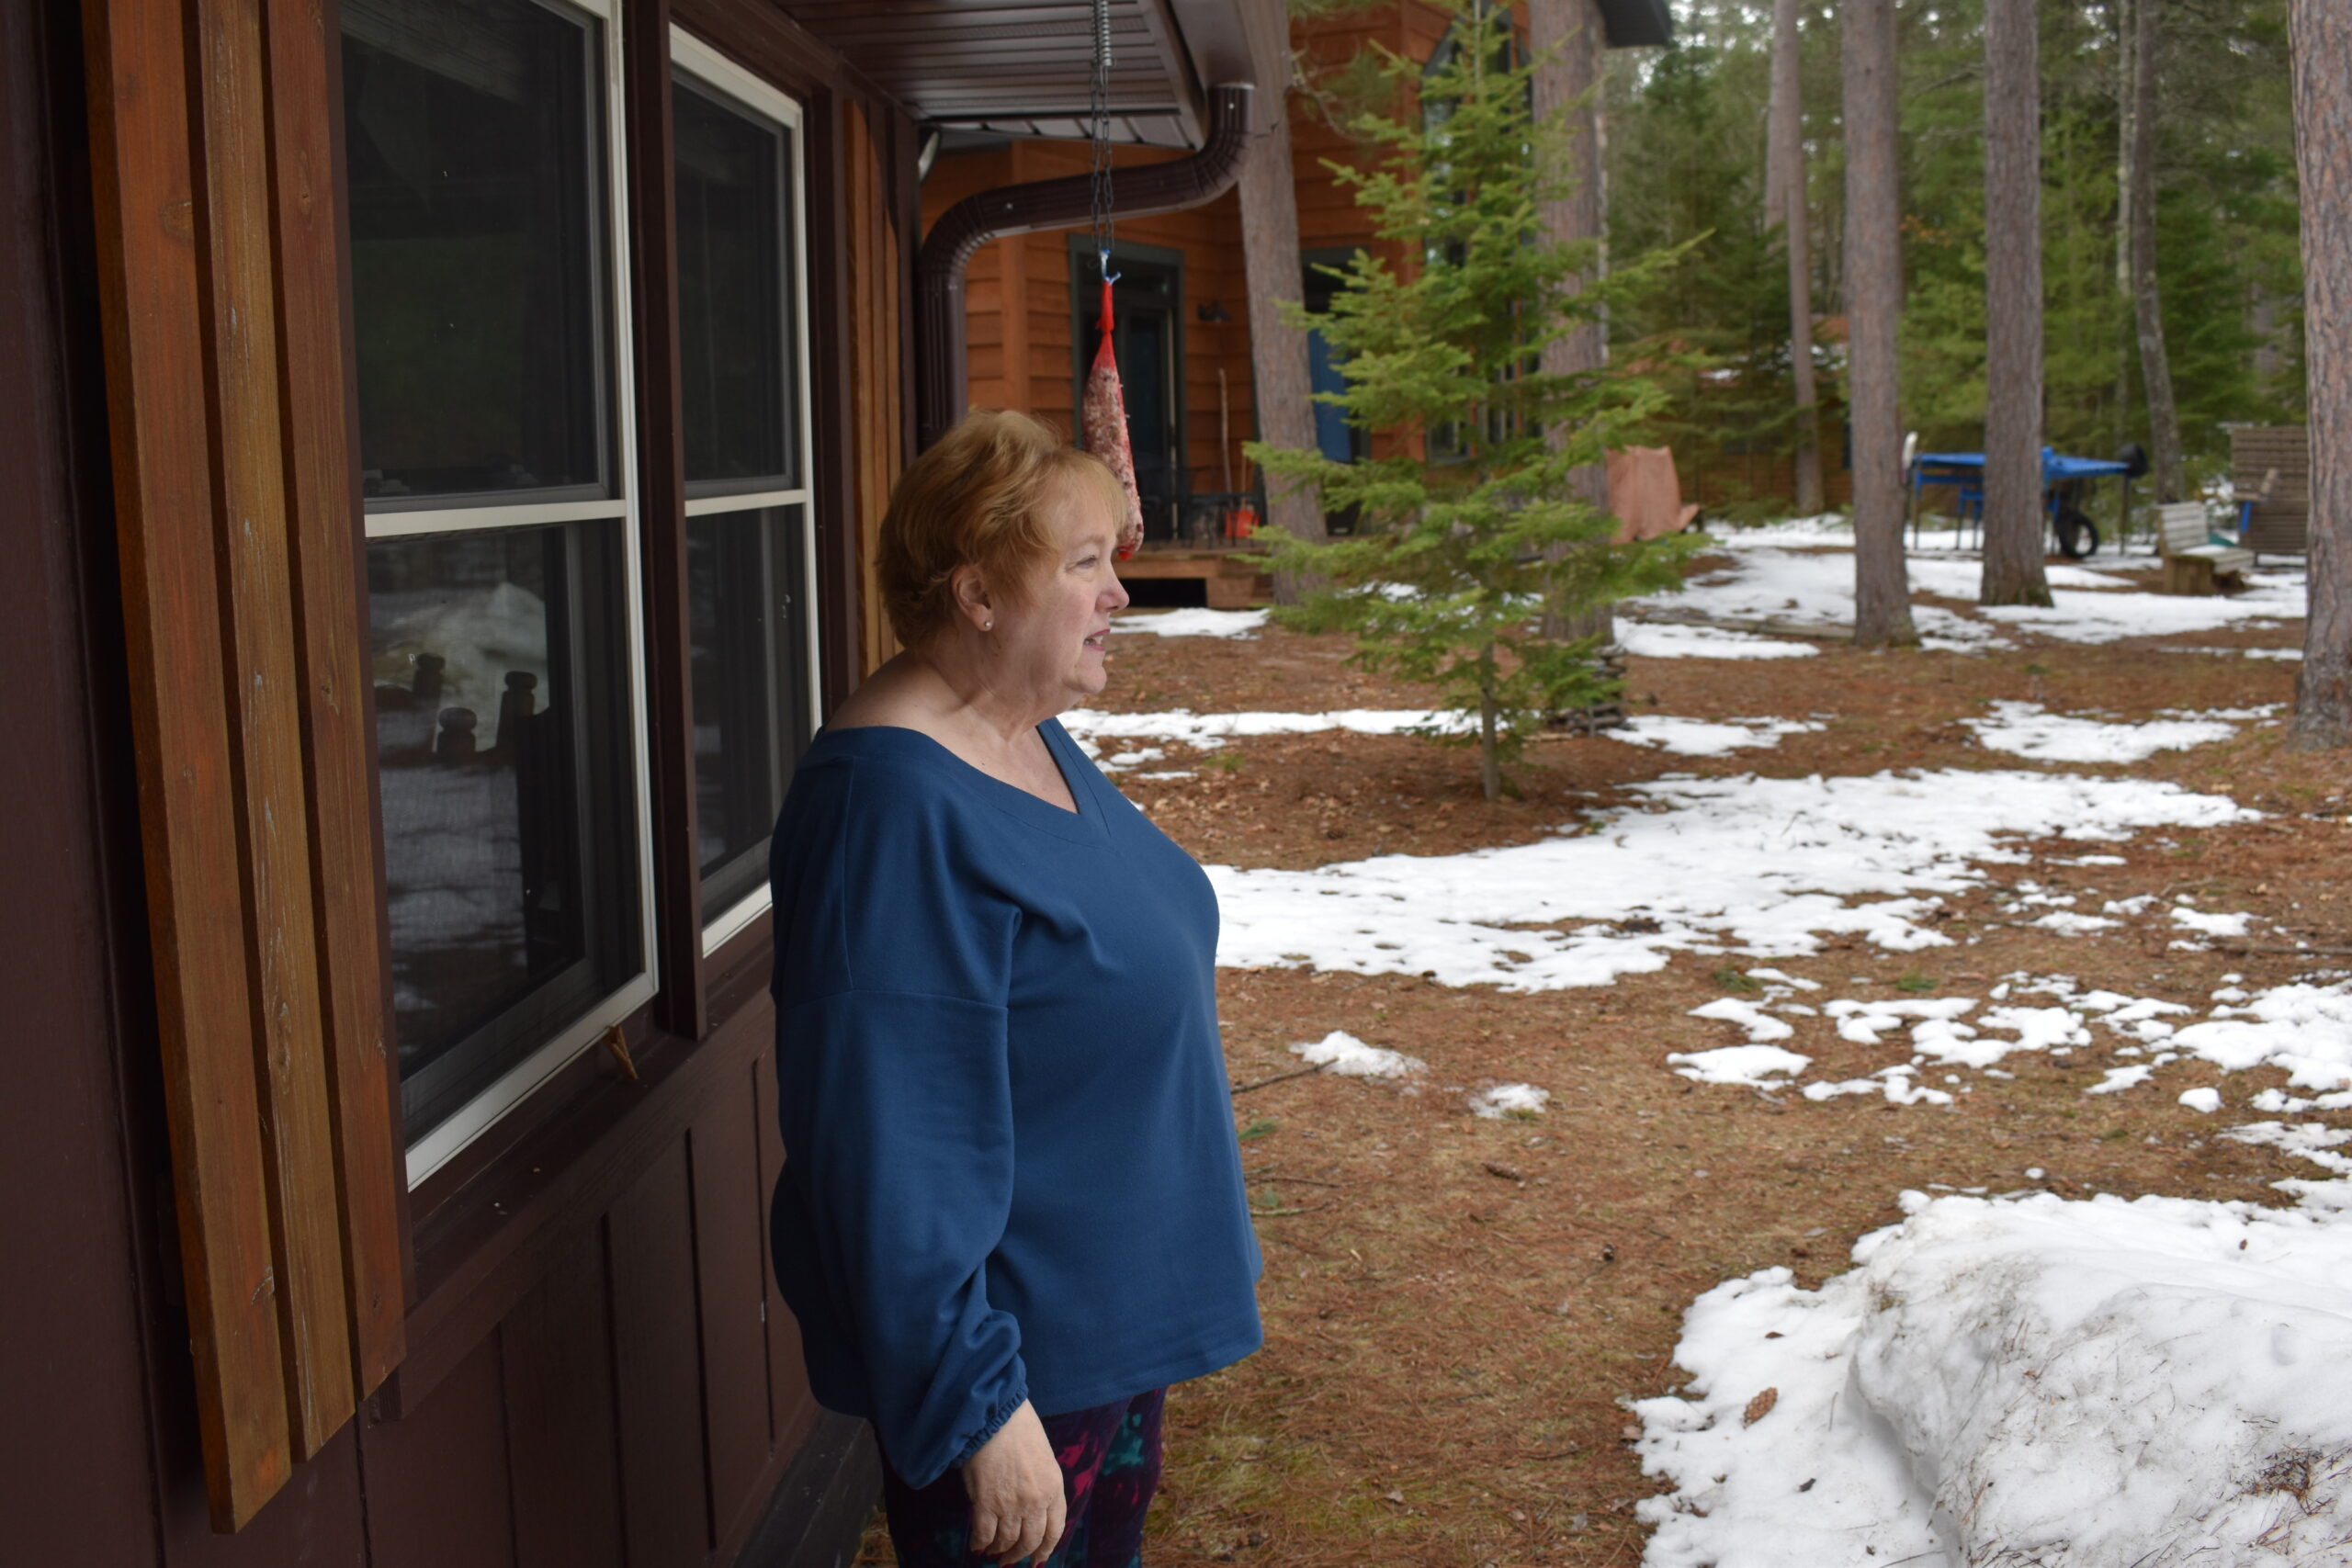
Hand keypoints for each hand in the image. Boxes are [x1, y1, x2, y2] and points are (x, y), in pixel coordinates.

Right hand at [961, 1401, 1066, 1565]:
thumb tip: (1031, 1514)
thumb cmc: (1019, 1430)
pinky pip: (984, 1533)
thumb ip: (1041, 1488)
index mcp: (1054, 1487)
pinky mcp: (987, 1502)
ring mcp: (1011, 1504)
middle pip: (1031, 1540)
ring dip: (999, 1551)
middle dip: (1020, 1554)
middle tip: (1009, 1560)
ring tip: (992, 1552)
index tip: (1038, 1560)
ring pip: (1008, 1541)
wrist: (996, 1415)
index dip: (1045, 1549)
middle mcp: (1036, 1500)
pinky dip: (980, 1543)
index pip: (1055, 1530)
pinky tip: (977, 1545)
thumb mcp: (1043, 1459)